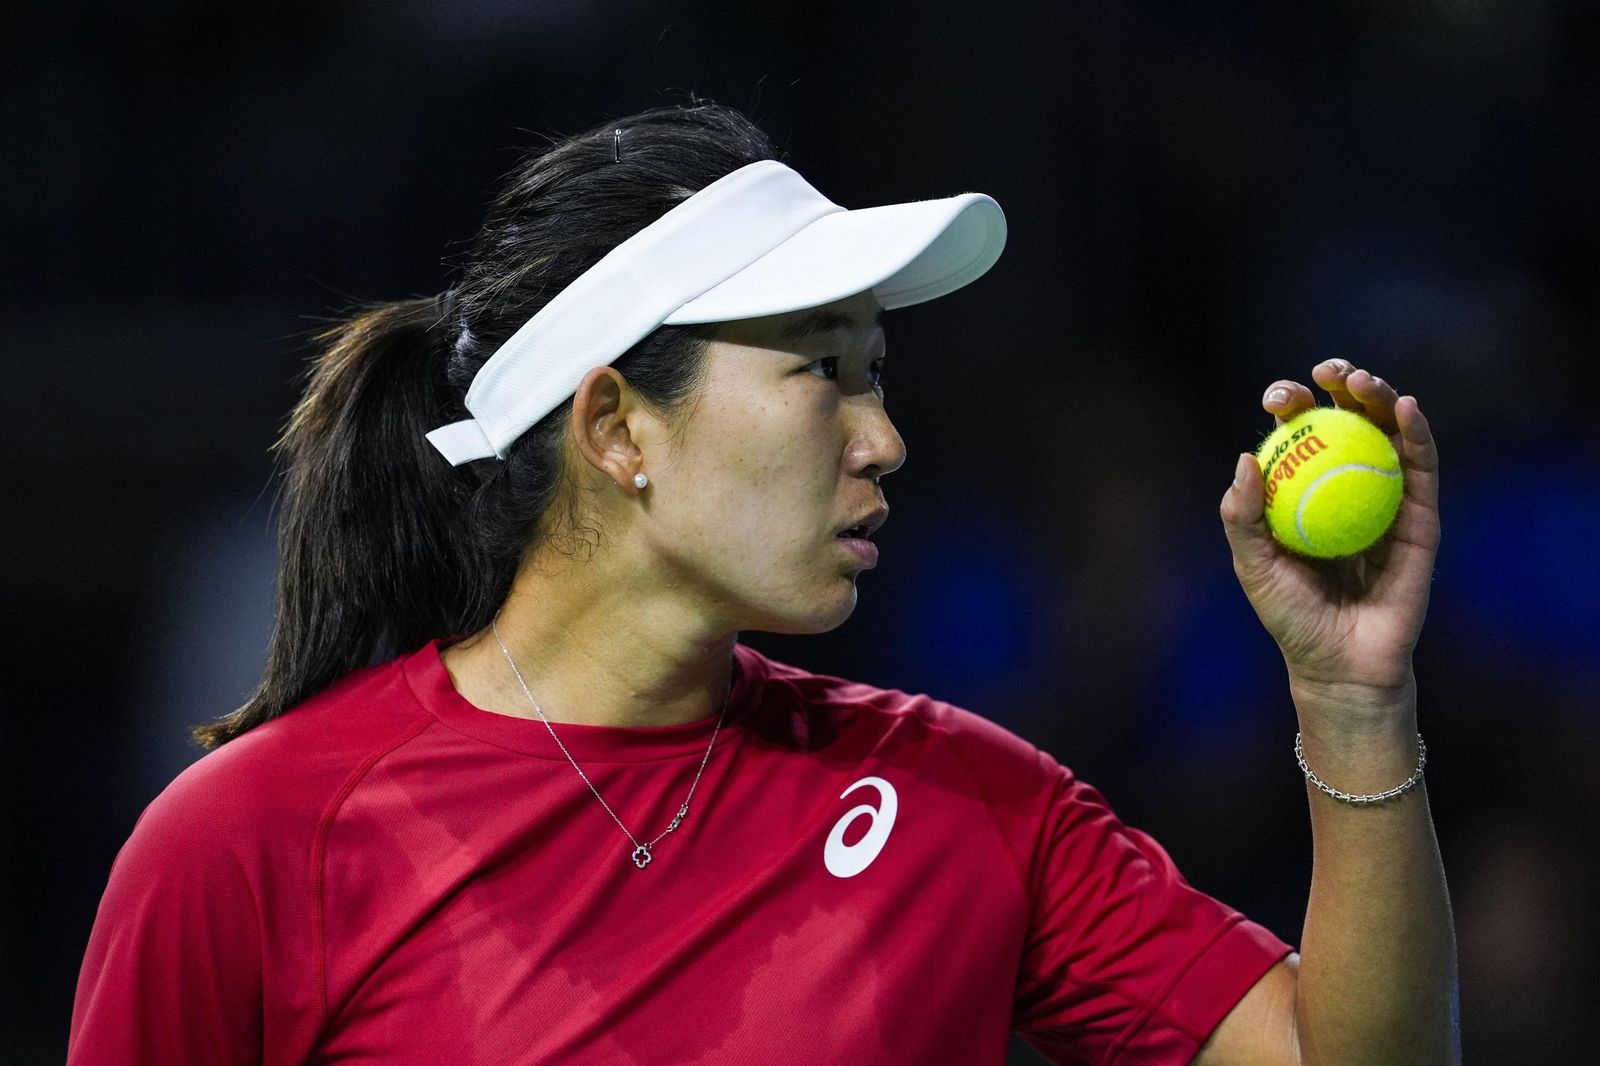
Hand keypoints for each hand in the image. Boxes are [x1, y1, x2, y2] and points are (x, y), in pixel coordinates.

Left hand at [1219, 360, 1440, 696]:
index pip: (1301, 434)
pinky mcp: (1422, 517)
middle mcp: (1346, 485)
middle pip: (1347, 420)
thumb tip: (1245, 457)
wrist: (1341, 663)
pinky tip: (1405, 408)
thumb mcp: (1253, 565)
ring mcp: (1387, 497)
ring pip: (1387, 432)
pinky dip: (1417, 432)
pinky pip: (1422, 468)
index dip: (1292, 404)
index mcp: (1305, 489)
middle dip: (1338, 384)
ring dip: (1379, 395)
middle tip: (1326, 374)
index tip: (1278, 399)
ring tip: (1362, 381)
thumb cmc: (1291, 617)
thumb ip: (1242, 516)